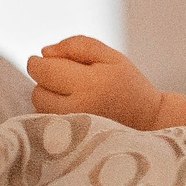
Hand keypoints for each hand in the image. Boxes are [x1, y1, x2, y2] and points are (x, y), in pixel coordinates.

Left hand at [28, 35, 163, 128]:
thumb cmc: (128, 84)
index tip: (49, 59)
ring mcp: (73, 128)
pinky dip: (52, 112)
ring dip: (48, 97)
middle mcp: (77, 109)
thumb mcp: (111, 56)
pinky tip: (71, 108)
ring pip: (39, 108)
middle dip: (46, 80)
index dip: (40, 62)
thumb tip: (45, 52)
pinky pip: (46, 122)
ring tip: (72, 94)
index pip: (43, 70)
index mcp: (89, 84)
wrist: (148, 120)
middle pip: (37, 91)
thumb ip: (77, 45)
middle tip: (67, 78)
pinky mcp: (71, 140)